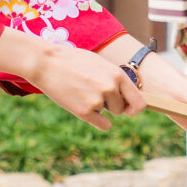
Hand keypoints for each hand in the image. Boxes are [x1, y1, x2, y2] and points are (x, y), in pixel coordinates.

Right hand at [0, 27, 138, 128]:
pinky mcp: (84, 112)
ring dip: (99, 109)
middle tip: (91, 91)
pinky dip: (95, 120)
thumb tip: (127, 96)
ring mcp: (98, 100)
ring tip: (82, 92)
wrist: (46, 62)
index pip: (139, 102)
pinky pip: (102, 124)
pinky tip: (82, 106)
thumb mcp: (100, 63)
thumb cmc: (72, 61)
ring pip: (108, 115)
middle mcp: (111, 88)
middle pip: (121, 109)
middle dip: (110, 105)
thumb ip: (114, 78)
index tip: (127, 109)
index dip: (133, 108)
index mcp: (117, 74)